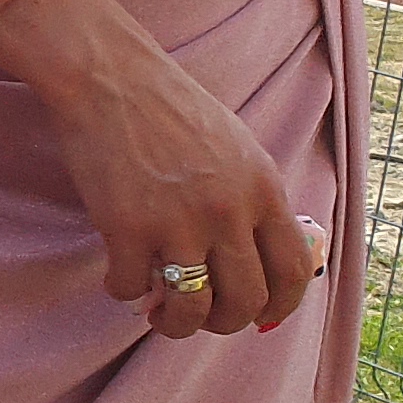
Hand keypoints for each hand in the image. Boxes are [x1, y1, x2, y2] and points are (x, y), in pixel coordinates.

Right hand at [42, 27, 315, 336]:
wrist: (111, 79)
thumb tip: (255, 257)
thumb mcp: (240, 150)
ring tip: (160, 316)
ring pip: (191, 307)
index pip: (291, 272)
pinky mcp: (126, 227)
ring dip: (176, 324)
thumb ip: (254, 201)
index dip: (279, 307)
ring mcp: (177, 222)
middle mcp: (228, 213)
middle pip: (244, 300)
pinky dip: (124, 290)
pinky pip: (130, 286)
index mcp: (263, 192)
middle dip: (225, 324)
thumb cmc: (173, 109)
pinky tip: (119, 276)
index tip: (259, 316)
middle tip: (203, 318)